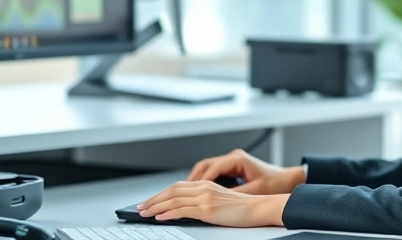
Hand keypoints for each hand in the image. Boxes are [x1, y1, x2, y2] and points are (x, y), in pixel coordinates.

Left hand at [137, 180, 287, 227]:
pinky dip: (168, 213)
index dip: (161, 193)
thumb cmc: (245, 208)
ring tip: (145, 213)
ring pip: (174, 199)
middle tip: (141, 207)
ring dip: (156, 206)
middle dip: (154, 199)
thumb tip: (186, 210)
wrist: (260, 208)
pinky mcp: (208, 208)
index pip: (178, 186)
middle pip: (172, 190)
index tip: (150, 201)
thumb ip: (205, 201)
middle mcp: (205, 187)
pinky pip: (182, 209)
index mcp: (207, 184)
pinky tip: (160, 217)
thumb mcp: (222, 201)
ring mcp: (206, 197)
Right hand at [188, 148, 305, 194]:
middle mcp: (233, 157)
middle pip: (204, 166)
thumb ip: (234, 195)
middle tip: (181, 194)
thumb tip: (215, 201)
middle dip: (192, 180)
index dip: (198, 182)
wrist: (288, 180)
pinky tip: (200, 192)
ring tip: (187, 194)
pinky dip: (204, 181)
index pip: (211, 168)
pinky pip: (213, 172)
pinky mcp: (233, 167)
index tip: (189, 193)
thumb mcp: (254, 191)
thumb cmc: (275, 184)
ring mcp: (232, 161)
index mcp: (237, 159)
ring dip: (196, 180)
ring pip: (206, 168)